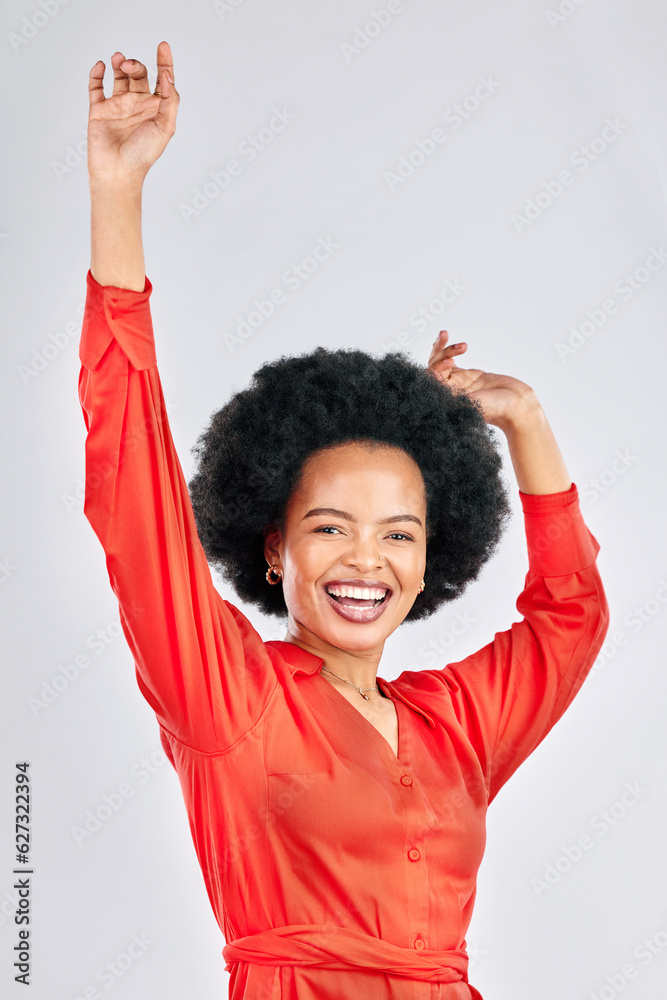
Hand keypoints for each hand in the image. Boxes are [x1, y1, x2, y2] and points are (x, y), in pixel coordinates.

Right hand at [87, 41, 178, 184]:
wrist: (117, 171)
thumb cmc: (143, 154)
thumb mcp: (166, 127)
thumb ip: (170, 100)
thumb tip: (168, 76)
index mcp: (156, 109)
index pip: (162, 80)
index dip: (164, 62)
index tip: (163, 45)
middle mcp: (137, 105)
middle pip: (139, 74)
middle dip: (136, 65)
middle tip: (129, 67)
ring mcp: (118, 106)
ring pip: (118, 77)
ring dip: (119, 64)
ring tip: (118, 60)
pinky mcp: (99, 110)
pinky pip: (96, 87)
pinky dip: (97, 74)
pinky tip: (101, 66)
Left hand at [427, 330, 536, 431]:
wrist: (517, 404)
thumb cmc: (499, 408)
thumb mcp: (478, 403)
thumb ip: (458, 396)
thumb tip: (435, 381)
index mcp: (448, 401)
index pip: (432, 383)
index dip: (437, 370)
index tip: (450, 362)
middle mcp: (448, 393)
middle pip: (434, 370)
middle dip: (442, 356)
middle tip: (459, 349)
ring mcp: (455, 383)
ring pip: (440, 362)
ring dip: (444, 348)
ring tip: (448, 335)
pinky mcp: (464, 375)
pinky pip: (449, 359)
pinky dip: (446, 348)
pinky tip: (444, 337)